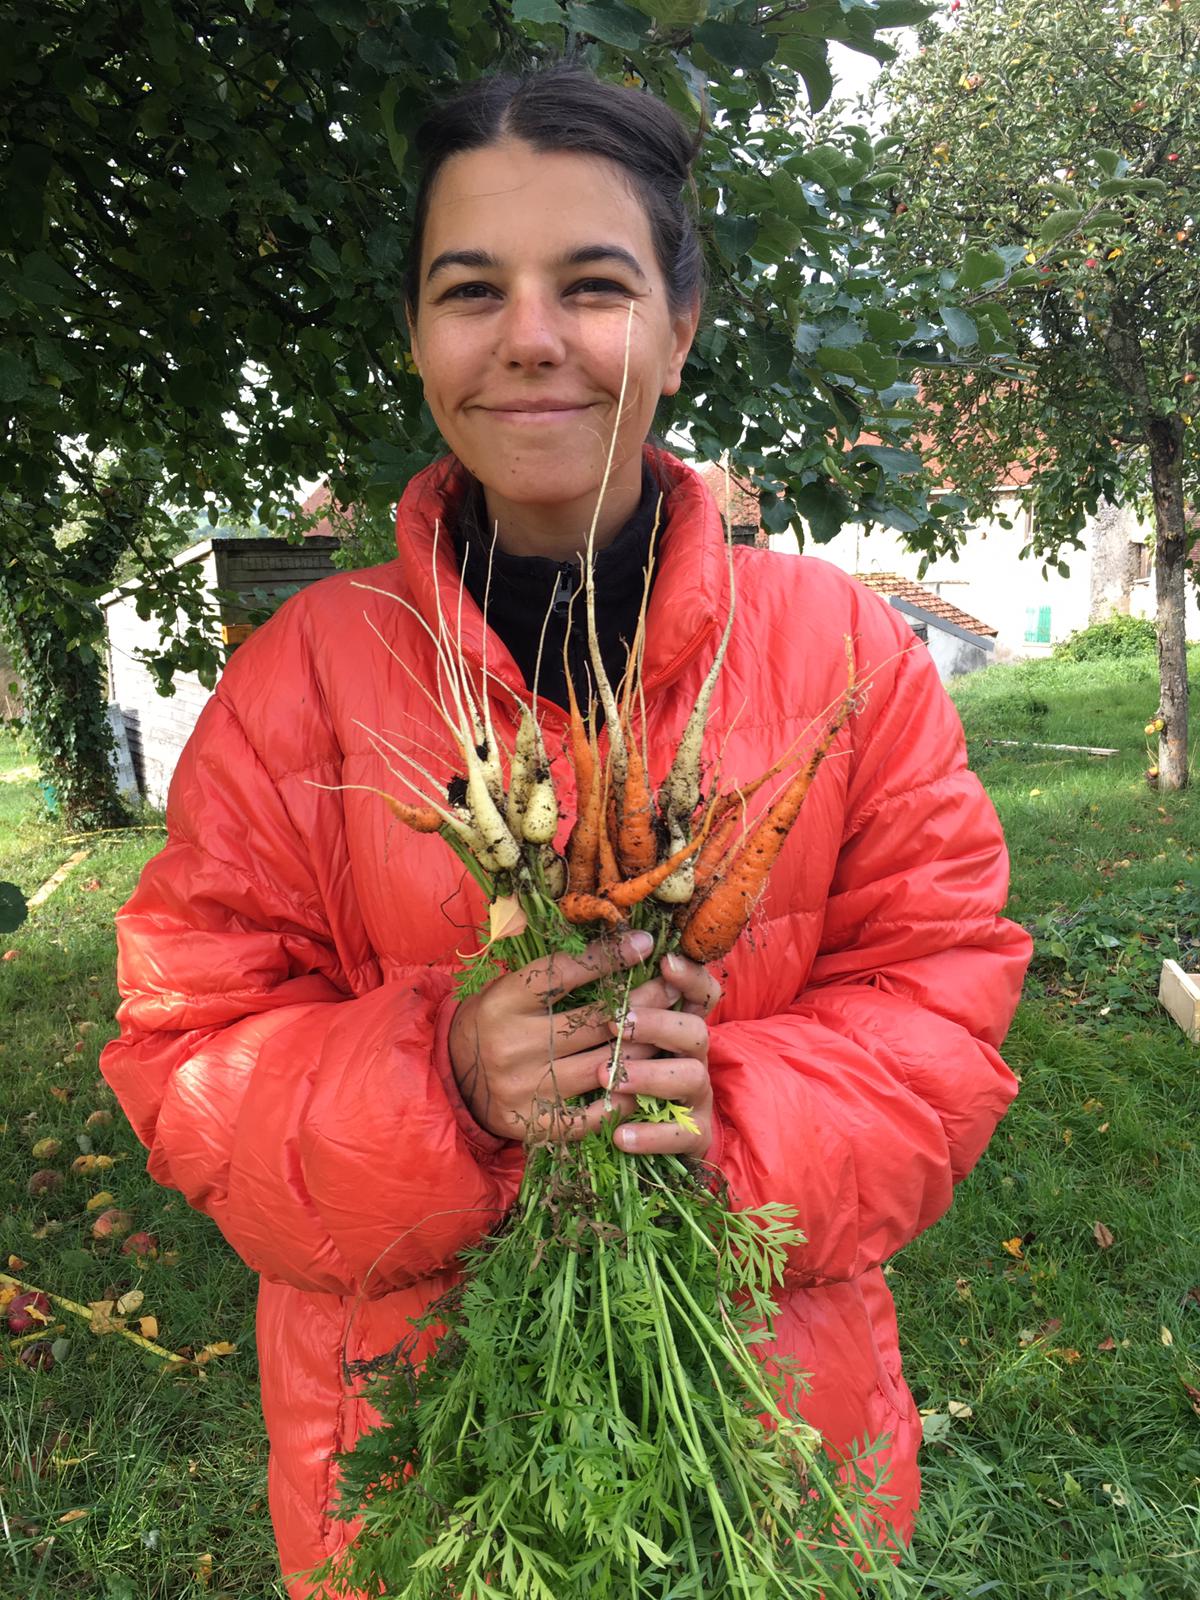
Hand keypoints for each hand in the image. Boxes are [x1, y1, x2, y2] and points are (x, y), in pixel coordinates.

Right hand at [448, 930, 679, 1143]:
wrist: (453, 1079)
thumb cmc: (493, 1022)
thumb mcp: (510, 988)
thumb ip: (556, 973)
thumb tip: (617, 944)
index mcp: (505, 1001)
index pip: (564, 973)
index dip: (609, 958)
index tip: (646, 943)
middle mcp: (514, 1044)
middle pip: (595, 1020)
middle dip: (642, 1002)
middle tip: (673, 989)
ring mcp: (526, 1088)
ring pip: (603, 1065)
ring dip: (642, 1049)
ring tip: (669, 1033)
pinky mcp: (537, 1124)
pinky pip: (592, 1115)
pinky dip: (622, 1099)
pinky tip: (644, 1083)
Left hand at [599, 951, 722, 1159]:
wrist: (648, 1142)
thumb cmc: (625, 1077)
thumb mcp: (618, 1040)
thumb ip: (616, 1008)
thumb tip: (591, 962)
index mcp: (680, 1027)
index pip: (701, 993)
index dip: (689, 976)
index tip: (663, 961)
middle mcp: (694, 1057)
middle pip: (695, 1030)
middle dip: (657, 1023)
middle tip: (618, 1022)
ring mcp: (698, 1097)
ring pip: (691, 1077)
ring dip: (650, 1075)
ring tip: (607, 1077)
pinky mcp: (694, 1136)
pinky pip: (680, 1136)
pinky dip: (650, 1135)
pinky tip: (619, 1135)